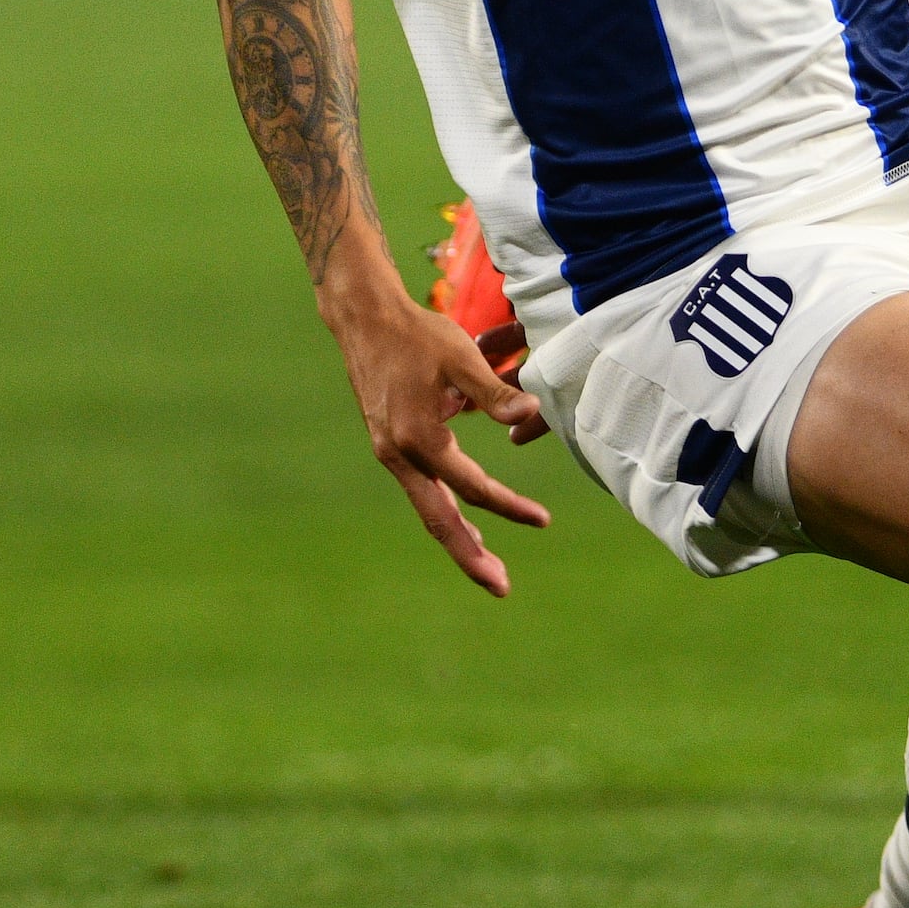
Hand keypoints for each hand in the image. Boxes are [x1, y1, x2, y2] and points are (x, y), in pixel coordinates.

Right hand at [320, 271, 550, 597]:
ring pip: (428, 508)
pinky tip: (462, 516)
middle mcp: (399, 455)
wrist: (365, 320)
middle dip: (470, 556)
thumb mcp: (461, 358)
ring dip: (458, 538)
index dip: (510, 506)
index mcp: (419, 438)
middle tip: (501, 587)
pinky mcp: (389, 446)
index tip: (544, 520)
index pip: (473, 486)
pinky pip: (421, 489)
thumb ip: (495, 393)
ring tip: (486, 565)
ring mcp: (390, 454)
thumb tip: (532, 415)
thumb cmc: (418, 334)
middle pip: (438, 520)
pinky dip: (444, 508)